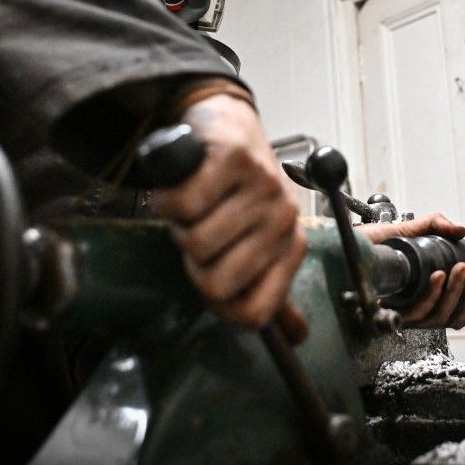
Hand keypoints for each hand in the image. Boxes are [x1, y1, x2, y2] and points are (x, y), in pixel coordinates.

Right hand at [148, 94, 305, 330]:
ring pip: (196, 241)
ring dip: (181, 226)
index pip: (254, 312)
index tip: (210, 275)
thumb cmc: (236, 192)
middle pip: (215, 280)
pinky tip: (183, 185)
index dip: (218, 303)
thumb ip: (271, 289)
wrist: (228, 127)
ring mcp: (262, 187)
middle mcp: (284, 219)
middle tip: (199, 232)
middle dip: (194, 260)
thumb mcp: (259, 242)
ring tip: (195, 206)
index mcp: (290, 247)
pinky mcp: (234, 159)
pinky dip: (169, 199)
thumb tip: (295, 338)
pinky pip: (184, 205)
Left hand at [360, 213, 464, 329]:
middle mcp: (414, 311)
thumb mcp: (408, 229)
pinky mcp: (389, 313)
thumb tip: (460, 230)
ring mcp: (402, 314)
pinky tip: (438, 276)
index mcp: (423, 298)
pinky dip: (433, 296)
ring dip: (455, 294)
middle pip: (452, 318)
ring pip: (438, 318)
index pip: (457, 314)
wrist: (346, 243)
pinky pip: (418, 313)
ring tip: (458, 269)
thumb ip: (435, 225)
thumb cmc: (372, 244)